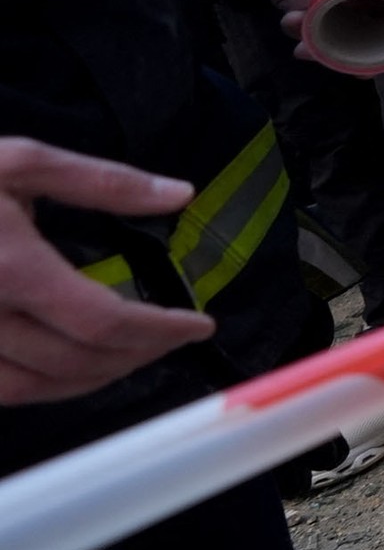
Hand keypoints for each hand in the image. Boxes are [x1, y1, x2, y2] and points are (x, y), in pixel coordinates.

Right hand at [0, 138, 213, 402]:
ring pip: (36, 389)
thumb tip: (180, 194)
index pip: (104, 320)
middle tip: (173, 339)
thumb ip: (102, 181)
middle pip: (77, 361)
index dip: (160, 331)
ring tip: (134, 358)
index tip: (199, 325)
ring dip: (95, 381)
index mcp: (11, 266)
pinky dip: (43, 388)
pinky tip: (70, 369)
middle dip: (139, 356)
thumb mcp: (20, 160)